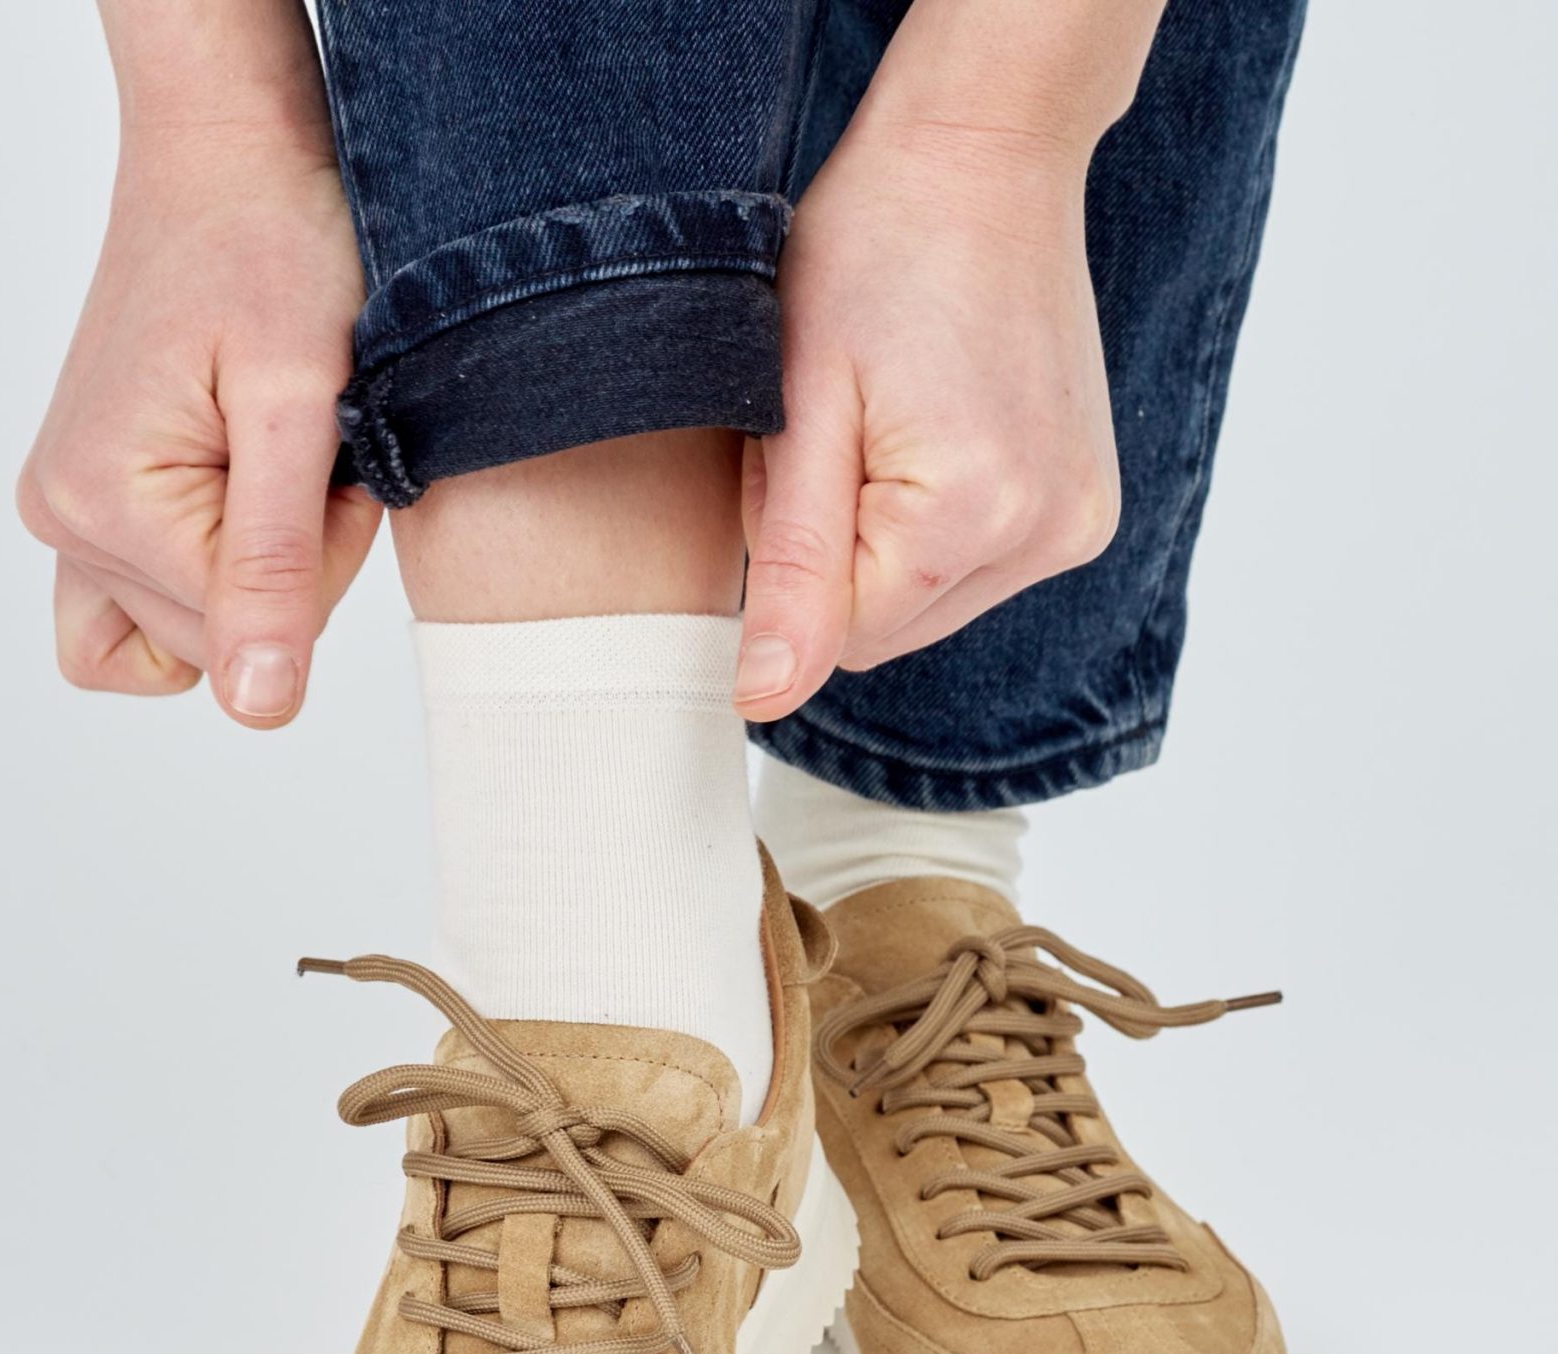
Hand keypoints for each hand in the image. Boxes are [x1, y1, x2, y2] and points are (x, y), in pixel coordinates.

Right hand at [18, 117, 378, 726]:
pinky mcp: (86, 506)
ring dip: (255, 568)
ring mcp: (66, 517)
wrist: (227, 161)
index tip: (329, 457)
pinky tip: (237, 506)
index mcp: (101, 505)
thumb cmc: (271, 250)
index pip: (252, 635)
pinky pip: (144, 612)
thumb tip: (258, 708)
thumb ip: (277, 567)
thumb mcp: (298, 409)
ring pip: (190, 637)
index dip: (325, 558)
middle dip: (294, 561)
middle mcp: (61, 522)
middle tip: (310, 447)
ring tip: (273, 463)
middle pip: (218, 642)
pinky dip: (208, 578)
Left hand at [735, 122, 1121, 718]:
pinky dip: (936, 525)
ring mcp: (1079, 526)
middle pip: (892, 628)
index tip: (806, 456)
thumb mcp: (800, 407)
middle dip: (843, 552)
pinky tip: (938, 433)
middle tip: (843, 430)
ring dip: (887, 540)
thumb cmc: (875, 250)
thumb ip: (788, 566)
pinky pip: (977, 568)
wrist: (983, 157)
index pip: (844, 638)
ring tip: (892, 421)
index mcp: (976, 516)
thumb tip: (765, 697)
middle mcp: (1050, 537)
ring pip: (930, 604)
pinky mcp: (1086, 512)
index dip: (797, 559)